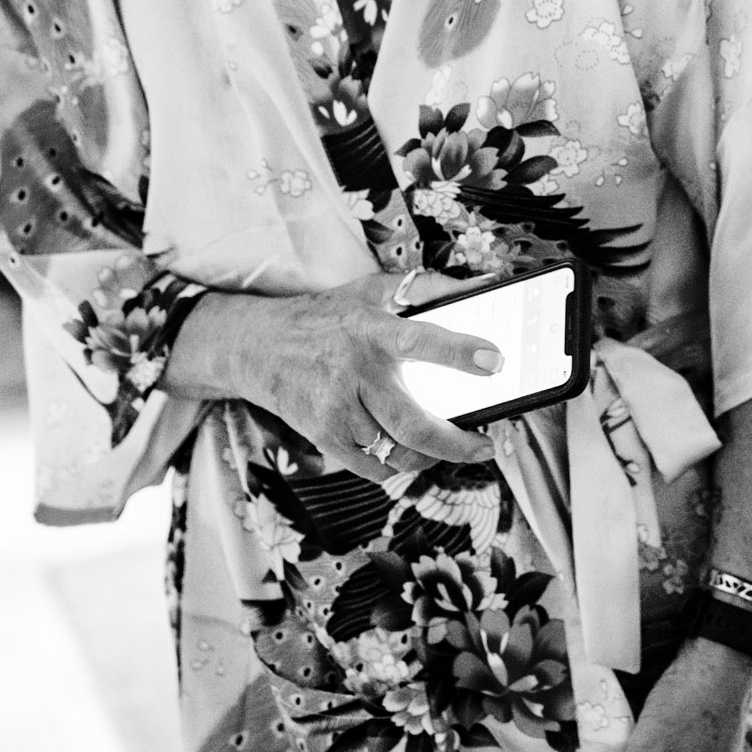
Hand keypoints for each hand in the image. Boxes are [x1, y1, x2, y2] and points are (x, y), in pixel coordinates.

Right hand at [164, 271, 500, 481]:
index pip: (422, 341)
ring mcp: (336, 411)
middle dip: (458, 443)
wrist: (255, 348)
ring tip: (453, 447)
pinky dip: (400, 466)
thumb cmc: (323, 317)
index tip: (496, 362)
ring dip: (432, 456)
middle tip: (485, 445)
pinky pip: (373, 467)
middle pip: (413, 423)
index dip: (460, 353)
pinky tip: (412, 454)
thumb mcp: (372, 290)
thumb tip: (482, 284)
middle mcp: (354, 373)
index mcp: (371, 331)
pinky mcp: (323, 437)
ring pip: (397, 452)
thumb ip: (427, 288)